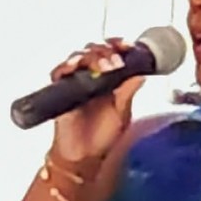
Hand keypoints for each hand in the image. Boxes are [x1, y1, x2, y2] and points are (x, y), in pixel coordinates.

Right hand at [50, 39, 146, 164]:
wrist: (84, 156)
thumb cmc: (101, 136)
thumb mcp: (122, 112)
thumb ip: (129, 91)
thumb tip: (142, 72)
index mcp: (108, 78)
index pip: (112, 51)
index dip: (119, 44)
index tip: (128, 46)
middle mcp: (91, 76)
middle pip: (95, 49)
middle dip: (107, 50)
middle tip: (116, 61)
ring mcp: (75, 81)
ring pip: (79, 55)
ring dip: (92, 56)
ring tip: (103, 66)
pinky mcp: (60, 90)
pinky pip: (59, 71)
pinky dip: (66, 66)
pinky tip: (75, 67)